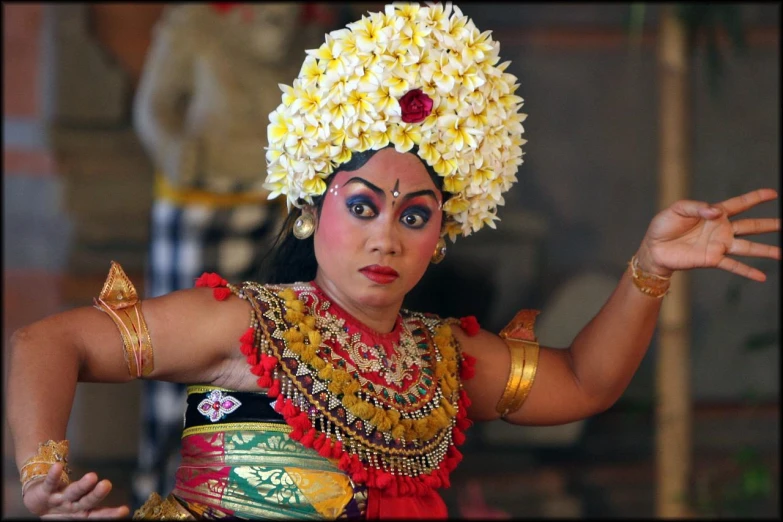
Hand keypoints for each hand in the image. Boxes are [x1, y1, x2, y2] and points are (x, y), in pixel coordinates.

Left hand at [22, 462, 129, 518]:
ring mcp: (59, 500)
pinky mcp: (45, 492)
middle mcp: (72, 508)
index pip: (99, 514)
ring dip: (81, 485)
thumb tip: (123, 506)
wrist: (37, 503)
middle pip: (86, 501)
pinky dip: (53, 475)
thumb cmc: (64, 504)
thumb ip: (95, 500)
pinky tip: (58, 467)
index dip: (111, 514)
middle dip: (96, 494)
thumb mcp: (82, 505)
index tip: (125, 510)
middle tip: (107, 485)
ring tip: (92, 476)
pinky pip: (50, 483)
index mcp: (83, 512)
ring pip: (72, 492)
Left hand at [637, 188, 779, 280]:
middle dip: (769, 224)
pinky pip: (733, 266)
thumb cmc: (664, 226)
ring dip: (766, 250)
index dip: (756, 198)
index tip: (773, 193)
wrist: (653, 248)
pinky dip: (748, 271)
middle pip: (750, 225)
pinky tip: (762, 277)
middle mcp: (721, 229)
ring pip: (748, 246)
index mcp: (714, 213)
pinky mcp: (712, 259)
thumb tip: (718, 212)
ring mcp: (718, 245)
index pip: (739, 204)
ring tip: (782, 254)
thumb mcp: (677, 209)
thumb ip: (698, 207)